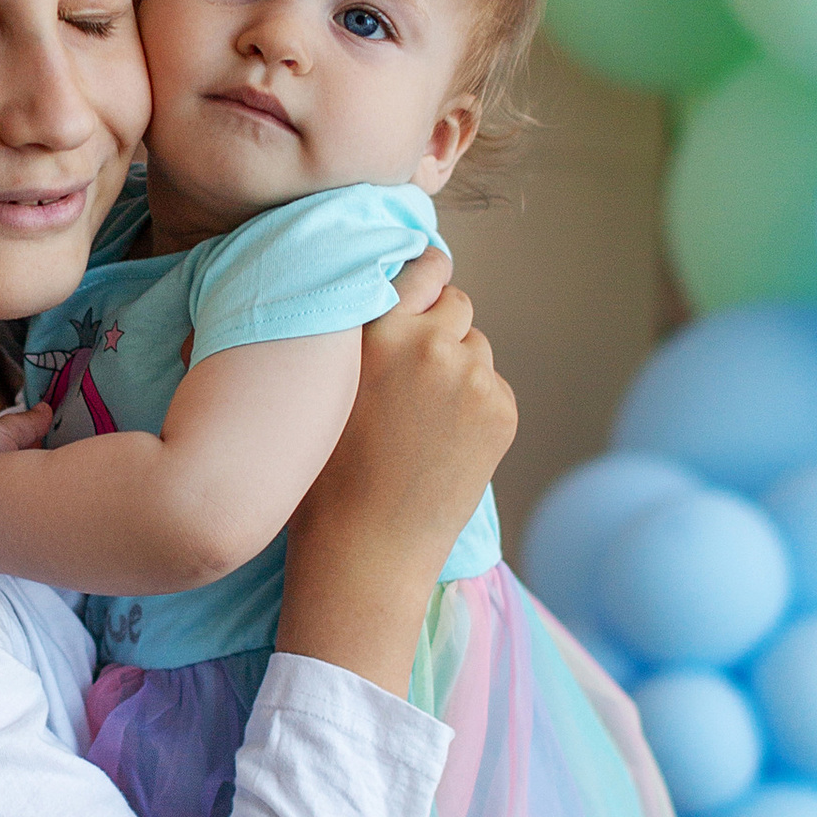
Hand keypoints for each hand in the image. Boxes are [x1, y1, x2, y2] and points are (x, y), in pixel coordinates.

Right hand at [278, 270, 514, 696]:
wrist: (365, 549)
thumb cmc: (321, 474)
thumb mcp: (316, 387)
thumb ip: (345, 333)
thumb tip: (354, 290)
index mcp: (374, 329)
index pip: (420, 267)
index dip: (424, 275)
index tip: (424, 282)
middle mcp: (428, 343)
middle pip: (456, 303)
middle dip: (440, 327)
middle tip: (412, 372)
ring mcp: (471, 377)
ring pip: (476, 346)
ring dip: (457, 365)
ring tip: (421, 416)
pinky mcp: (500, 410)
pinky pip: (492, 385)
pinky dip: (474, 405)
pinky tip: (441, 441)